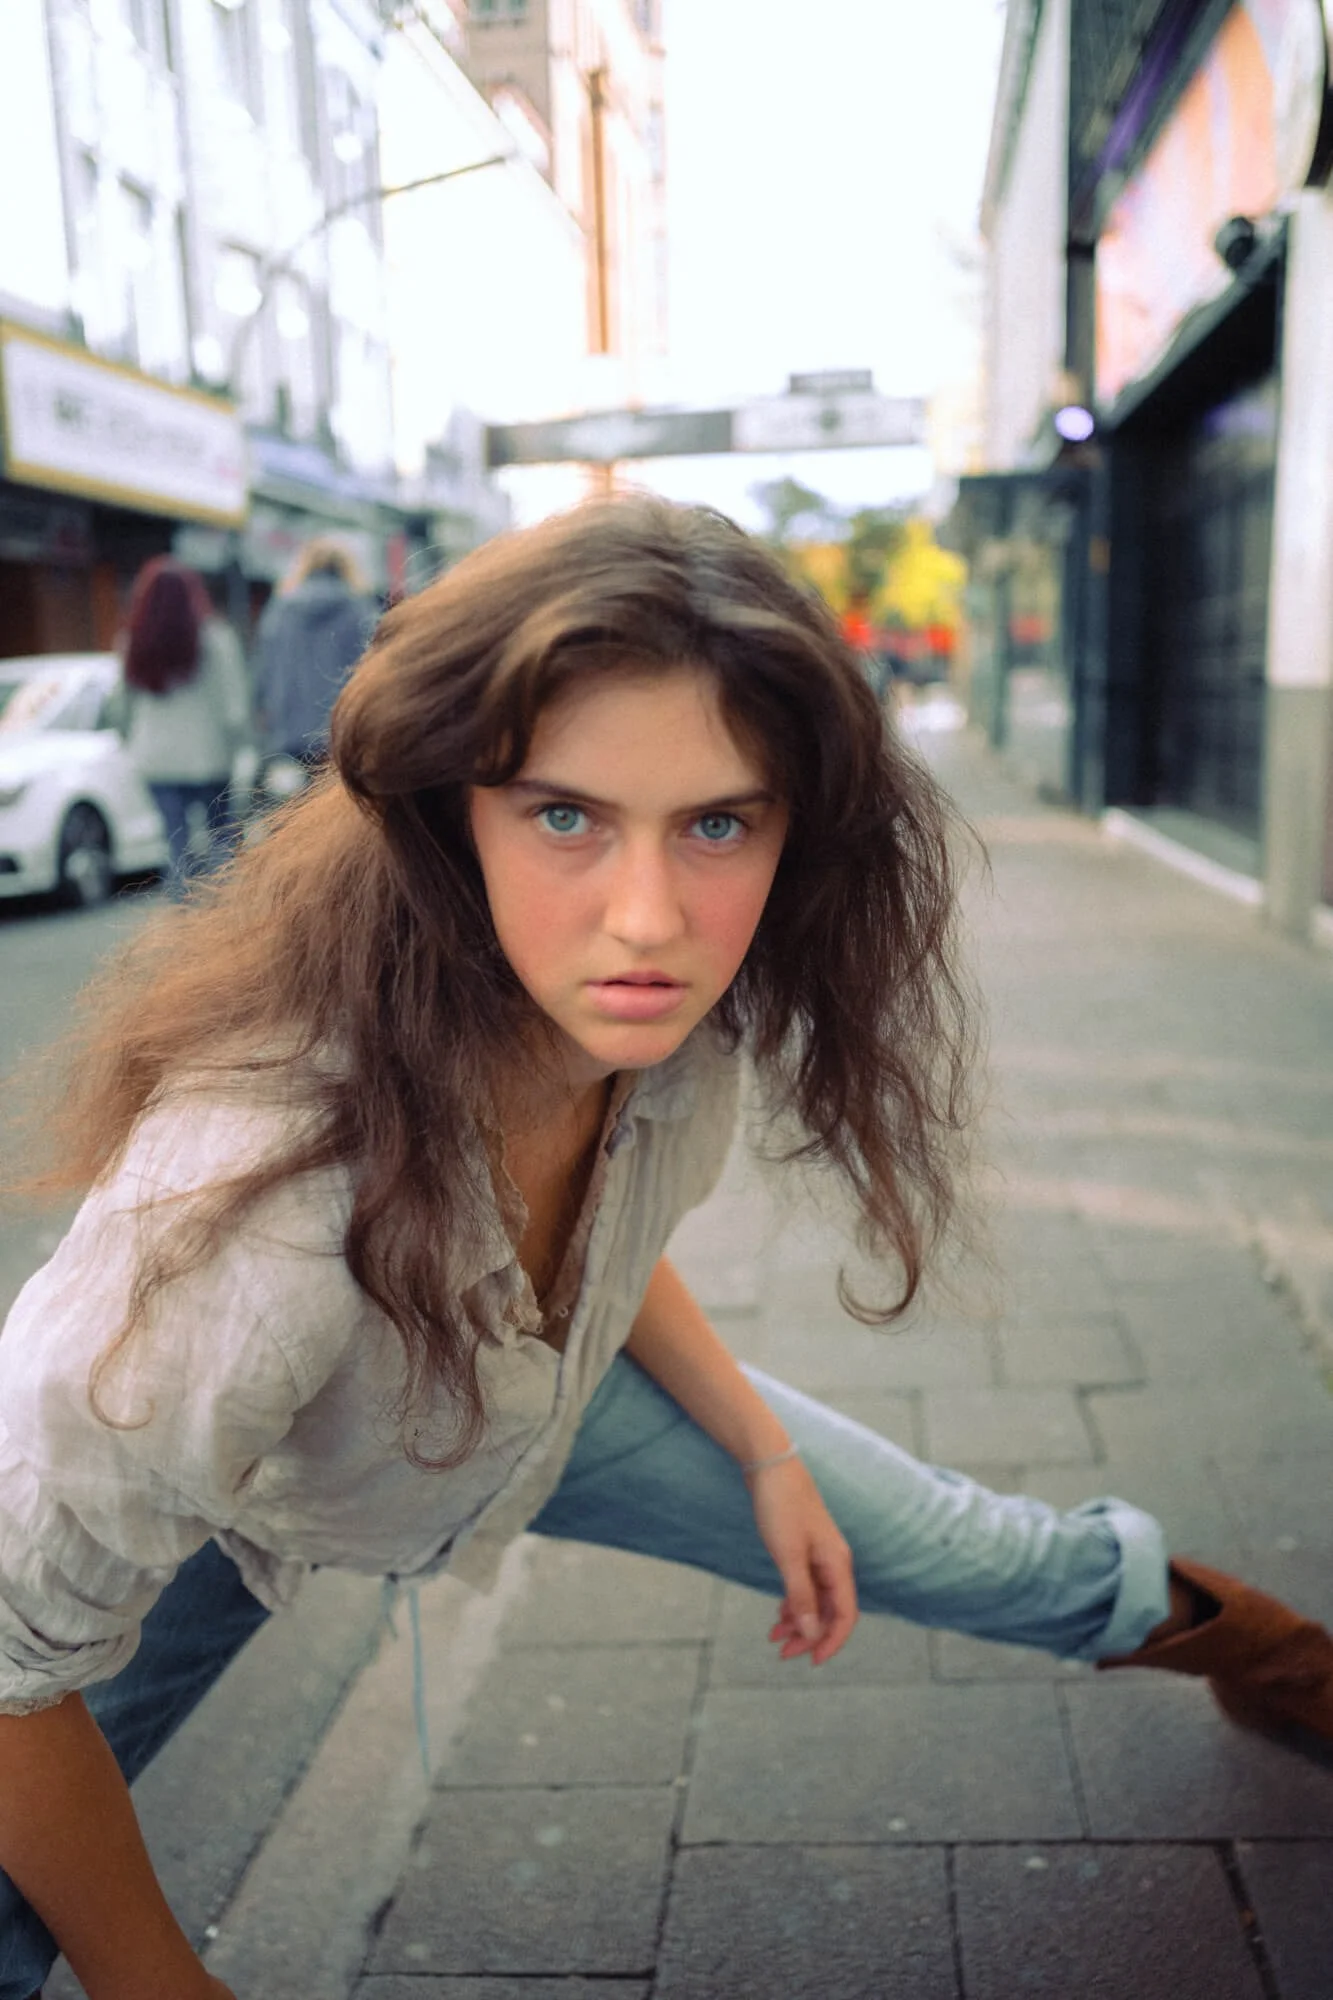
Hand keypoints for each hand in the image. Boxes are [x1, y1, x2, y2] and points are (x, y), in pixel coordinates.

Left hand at [746, 1456, 857, 1664]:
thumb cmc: (781, 1507)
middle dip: (809, 1635)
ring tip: (774, 1637)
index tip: (811, 1661)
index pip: (845, 1615)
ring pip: (816, 1600)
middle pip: (829, 1611)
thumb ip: (801, 1595)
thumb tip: (811, 1633)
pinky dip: (793, 1602)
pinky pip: (805, 1586)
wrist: (770, 1466)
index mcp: (837, 1564)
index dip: (832, 1641)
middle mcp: (834, 1562)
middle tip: (783, 1653)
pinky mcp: (804, 1549)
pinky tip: (779, 1613)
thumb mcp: (788, 1556)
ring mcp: (820, 1555)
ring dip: (798, 1621)